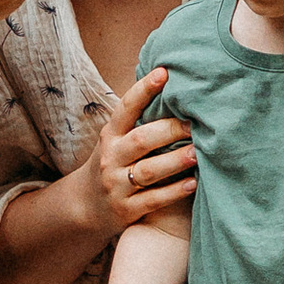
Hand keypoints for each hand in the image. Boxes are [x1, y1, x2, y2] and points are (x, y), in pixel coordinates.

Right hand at [98, 68, 196, 226]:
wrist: (85, 206)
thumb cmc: (112, 163)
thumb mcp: (115, 140)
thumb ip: (138, 121)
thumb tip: (171, 84)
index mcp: (110, 135)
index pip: (126, 108)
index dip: (143, 90)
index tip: (164, 73)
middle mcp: (111, 158)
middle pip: (141, 140)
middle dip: (169, 130)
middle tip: (195, 123)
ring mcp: (117, 185)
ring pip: (148, 171)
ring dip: (175, 161)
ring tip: (198, 152)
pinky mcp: (126, 210)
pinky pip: (153, 200)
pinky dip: (174, 192)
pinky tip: (194, 183)